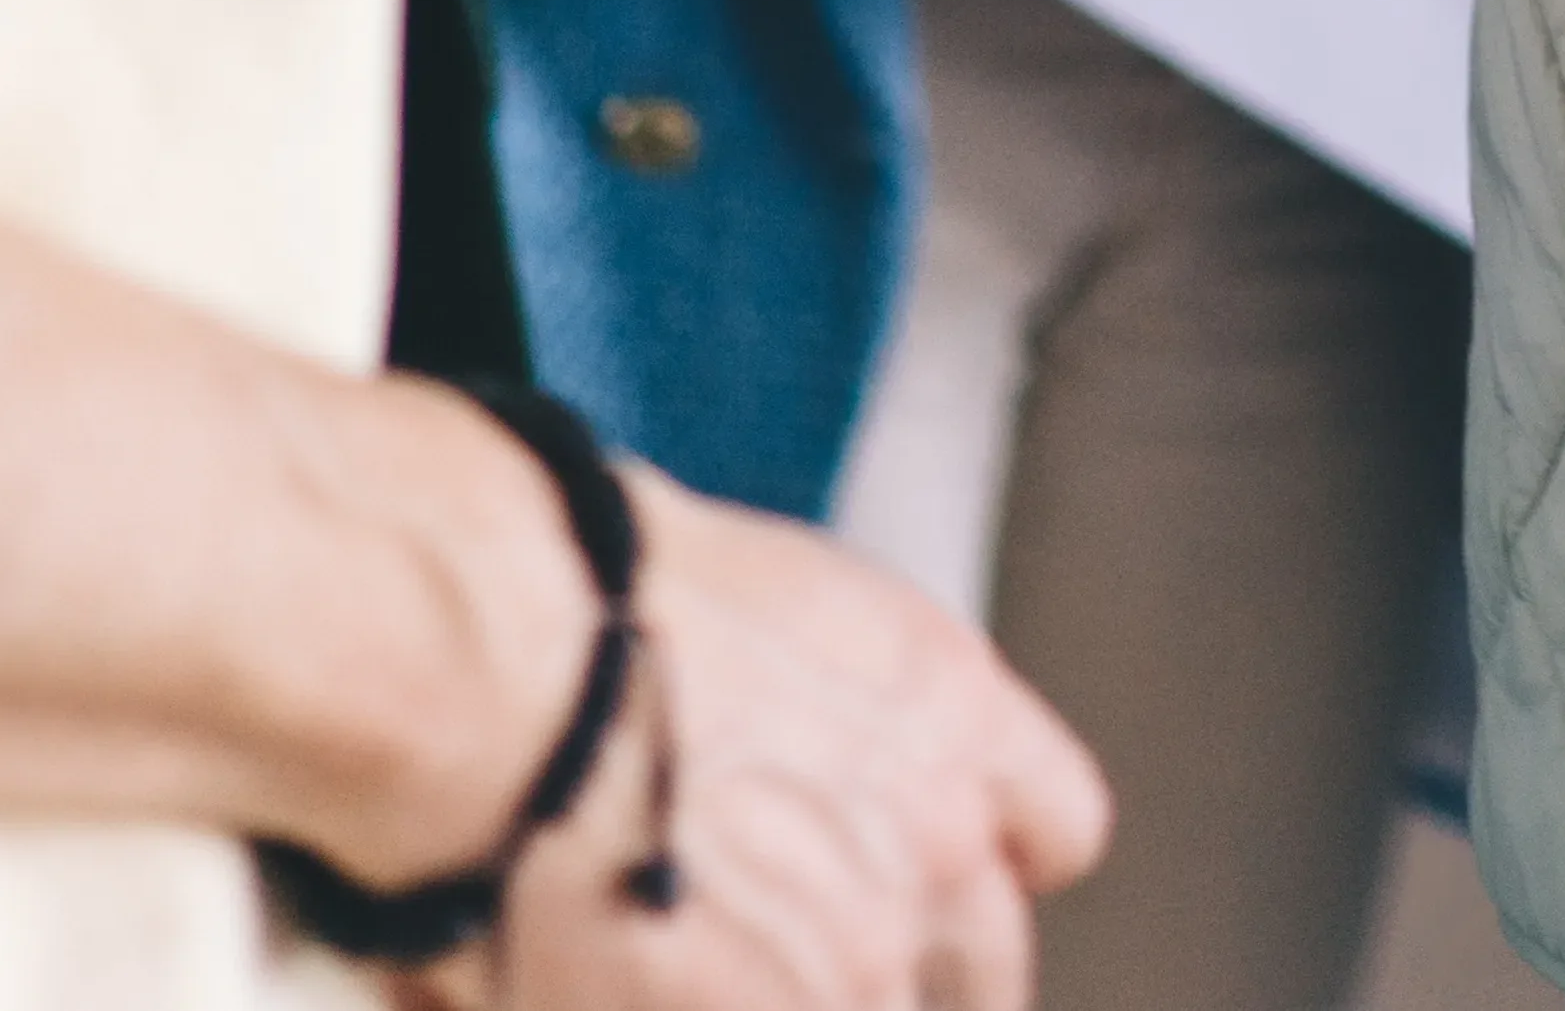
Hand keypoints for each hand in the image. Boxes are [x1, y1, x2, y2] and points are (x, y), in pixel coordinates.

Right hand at [400, 473, 1105, 1010]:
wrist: (509, 667)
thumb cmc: (599, 595)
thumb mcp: (776, 607)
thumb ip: (837, 717)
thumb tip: (799, 758)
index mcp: (948, 714)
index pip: (1056, 828)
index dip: (990, 859)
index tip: (944, 875)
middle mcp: (930, 849)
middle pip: (985, 971)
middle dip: (910, 971)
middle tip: (808, 949)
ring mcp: (849, 968)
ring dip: (798, 989)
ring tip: (698, 954)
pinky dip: (694, 1005)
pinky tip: (624, 977)